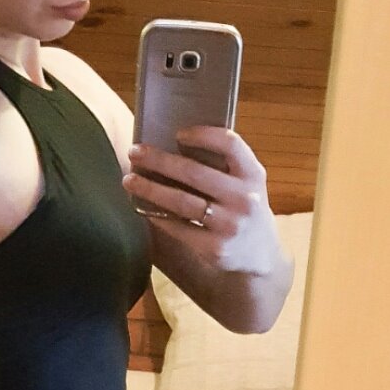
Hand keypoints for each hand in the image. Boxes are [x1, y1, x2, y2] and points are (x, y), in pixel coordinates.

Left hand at [123, 127, 281, 275]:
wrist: (259, 256)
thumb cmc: (241, 210)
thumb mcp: (245, 185)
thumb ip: (223, 167)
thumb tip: (173, 145)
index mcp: (253, 175)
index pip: (231, 145)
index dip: (203, 135)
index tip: (178, 133)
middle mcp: (244, 198)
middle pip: (194, 172)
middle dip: (159, 160)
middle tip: (134, 152)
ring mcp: (230, 224)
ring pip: (181, 201)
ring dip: (150, 188)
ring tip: (129, 180)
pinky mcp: (215, 247)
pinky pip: (178, 227)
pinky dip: (156, 215)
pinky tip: (141, 207)